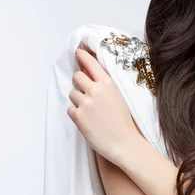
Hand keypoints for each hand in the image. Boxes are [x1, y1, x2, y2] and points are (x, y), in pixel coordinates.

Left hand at [67, 45, 140, 164]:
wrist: (124, 143)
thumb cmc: (124, 122)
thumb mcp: (119, 97)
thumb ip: (105, 86)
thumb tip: (91, 75)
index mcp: (108, 84)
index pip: (91, 64)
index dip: (83, 56)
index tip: (78, 52)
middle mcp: (96, 91)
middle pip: (77, 76)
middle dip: (79, 82)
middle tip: (85, 91)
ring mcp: (85, 103)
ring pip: (72, 93)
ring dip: (78, 100)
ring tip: (90, 111)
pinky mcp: (78, 116)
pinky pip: (70, 109)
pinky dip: (76, 114)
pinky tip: (88, 120)